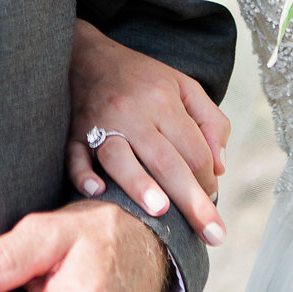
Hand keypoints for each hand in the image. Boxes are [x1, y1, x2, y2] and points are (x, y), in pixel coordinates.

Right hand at [65, 19, 229, 244]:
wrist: (87, 55)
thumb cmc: (142, 77)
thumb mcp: (184, 86)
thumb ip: (211, 122)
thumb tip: (220, 168)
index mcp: (164, 101)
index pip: (194, 149)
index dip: (208, 180)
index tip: (212, 201)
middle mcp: (133, 112)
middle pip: (166, 161)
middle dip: (192, 201)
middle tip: (213, 235)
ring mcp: (100, 123)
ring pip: (120, 157)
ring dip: (139, 184)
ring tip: (160, 211)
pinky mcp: (73, 133)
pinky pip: (74, 156)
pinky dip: (83, 175)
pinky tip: (96, 192)